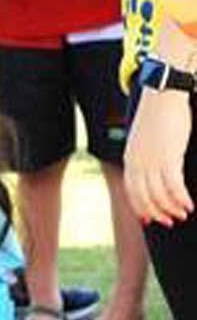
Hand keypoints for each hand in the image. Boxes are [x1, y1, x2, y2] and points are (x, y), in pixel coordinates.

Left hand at [125, 89, 192, 225]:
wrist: (162, 97)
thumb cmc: (157, 116)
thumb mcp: (144, 139)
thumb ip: (144, 155)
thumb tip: (151, 167)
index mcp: (130, 159)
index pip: (132, 191)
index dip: (140, 207)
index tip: (149, 219)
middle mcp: (137, 163)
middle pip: (144, 197)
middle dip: (156, 212)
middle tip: (169, 221)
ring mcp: (152, 161)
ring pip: (159, 195)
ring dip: (171, 208)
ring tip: (182, 214)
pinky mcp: (168, 157)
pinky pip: (173, 186)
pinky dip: (180, 198)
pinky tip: (189, 205)